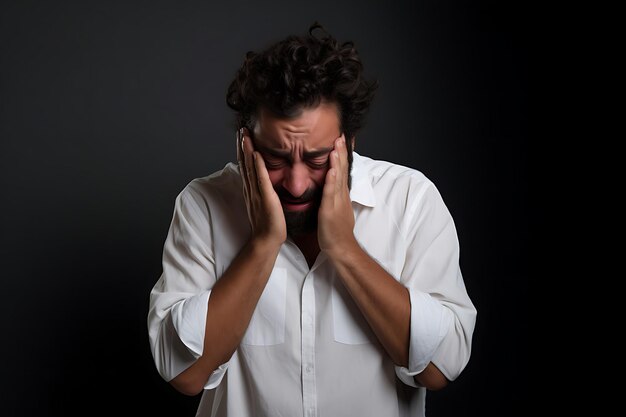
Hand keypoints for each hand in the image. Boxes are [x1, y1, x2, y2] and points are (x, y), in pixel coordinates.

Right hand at [237, 128, 286, 246]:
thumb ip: (262, 190)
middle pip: (244, 163)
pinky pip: (260, 179)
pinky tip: (257, 154)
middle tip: (241, 130)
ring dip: (247, 151)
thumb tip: (262, 180)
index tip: (243, 136)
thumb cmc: (267, 223)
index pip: (246, 166)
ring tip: (245, 136)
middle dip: (242, 146)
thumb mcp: (263, 202)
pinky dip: (258, 166)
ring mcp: (256, 192)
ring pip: (250, 168)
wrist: (267, 239)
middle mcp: (250, 189)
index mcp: (251, 189)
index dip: (243, 151)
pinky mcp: (265, 197)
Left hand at [318, 135, 356, 256]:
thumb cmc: (336, 230)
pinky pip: (331, 194)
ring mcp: (336, 202)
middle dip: (341, 152)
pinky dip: (332, 181)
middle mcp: (340, 195)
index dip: (341, 154)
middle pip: (341, 169)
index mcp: (340, 193)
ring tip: (336, 146)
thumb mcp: (337, 208)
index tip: (341, 139)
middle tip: (341, 134)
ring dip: (337, 162)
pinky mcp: (330, 210)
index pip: (342, 169)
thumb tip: (332, 184)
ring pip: (337, 178)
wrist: (341, 248)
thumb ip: (335, 195)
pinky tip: (331, 170)